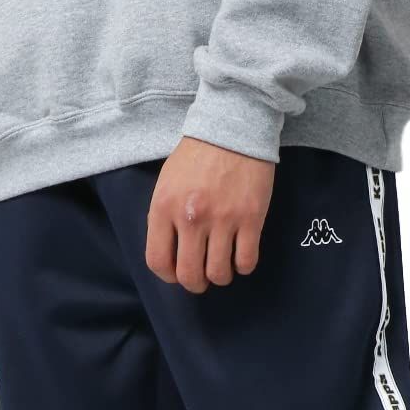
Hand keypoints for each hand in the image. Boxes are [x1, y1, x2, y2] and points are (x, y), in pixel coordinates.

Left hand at [146, 138, 274, 292]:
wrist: (233, 125)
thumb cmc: (198, 155)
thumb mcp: (167, 183)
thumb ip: (164, 217)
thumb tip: (172, 253)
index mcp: (164, 207)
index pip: (158, 262)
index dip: (168, 276)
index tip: (177, 273)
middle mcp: (191, 218)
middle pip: (189, 275)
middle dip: (195, 284)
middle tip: (202, 277)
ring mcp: (223, 219)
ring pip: (219, 273)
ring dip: (220, 276)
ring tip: (222, 265)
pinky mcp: (251, 218)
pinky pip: (246, 261)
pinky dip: (243, 266)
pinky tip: (241, 255)